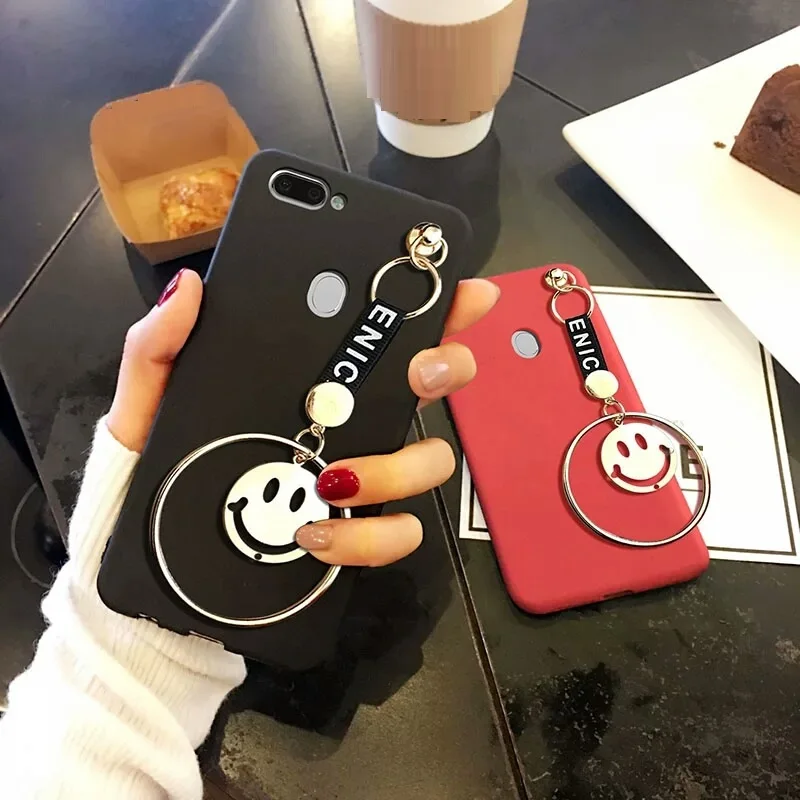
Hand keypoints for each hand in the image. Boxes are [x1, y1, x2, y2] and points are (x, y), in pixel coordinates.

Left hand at [107, 268, 498, 566]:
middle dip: (445, 371)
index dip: (439, 307)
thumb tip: (193, 287)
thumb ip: (160, 342)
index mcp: (315, 376)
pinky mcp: (355, 534)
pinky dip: (368, 538)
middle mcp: (352, 420)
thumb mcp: (150, 396)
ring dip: (396, 468)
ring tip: (330, 479)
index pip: (386, 333)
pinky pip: (397, 534)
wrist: (153, 547)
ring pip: (429, 462)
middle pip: (434, 388)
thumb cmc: (158, 461)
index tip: (467, 291)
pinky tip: (317, 532)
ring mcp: (361, 478)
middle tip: (419, 373)